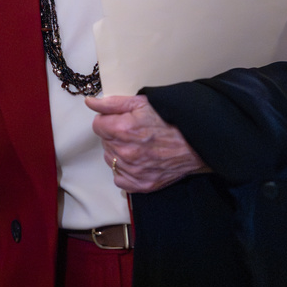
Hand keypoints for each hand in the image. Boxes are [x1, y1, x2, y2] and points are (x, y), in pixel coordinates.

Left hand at [85, 94, 210, 192]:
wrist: (196, 143)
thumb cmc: (172, 120)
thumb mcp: (142, 102)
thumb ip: (113, 103)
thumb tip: (90, 103)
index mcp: (124, 129)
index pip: (97, 125)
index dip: (108, 120)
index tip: (120, 120)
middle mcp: (126, 152)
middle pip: (104, 142)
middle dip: (114, 135)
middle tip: (133, 131)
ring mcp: (133, 170)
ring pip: (110, 160)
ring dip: (118, 152)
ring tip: (136, 145)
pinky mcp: (141, 184)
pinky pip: (120, 179)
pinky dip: (124, 171)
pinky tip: (136, 161)